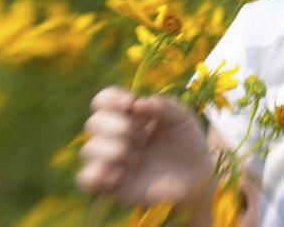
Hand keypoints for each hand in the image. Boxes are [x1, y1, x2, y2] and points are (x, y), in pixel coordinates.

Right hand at [76, 86, 214, 207]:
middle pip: (92, 123)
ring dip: (114, 150)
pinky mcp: (111, 185)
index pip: (103, 100)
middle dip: (118, 126)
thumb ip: (164, 105)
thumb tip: (137, 104)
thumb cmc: (187, 141)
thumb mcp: (182, 117)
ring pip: (88, 149)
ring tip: (138, 158)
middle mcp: (115, 136)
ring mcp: (111, 160)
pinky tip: (120, 175)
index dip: (110, 98)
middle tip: (143, 136)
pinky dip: (97, 174)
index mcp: (128, 115)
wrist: (197, 176)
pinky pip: (85, 178)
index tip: (130, 103)